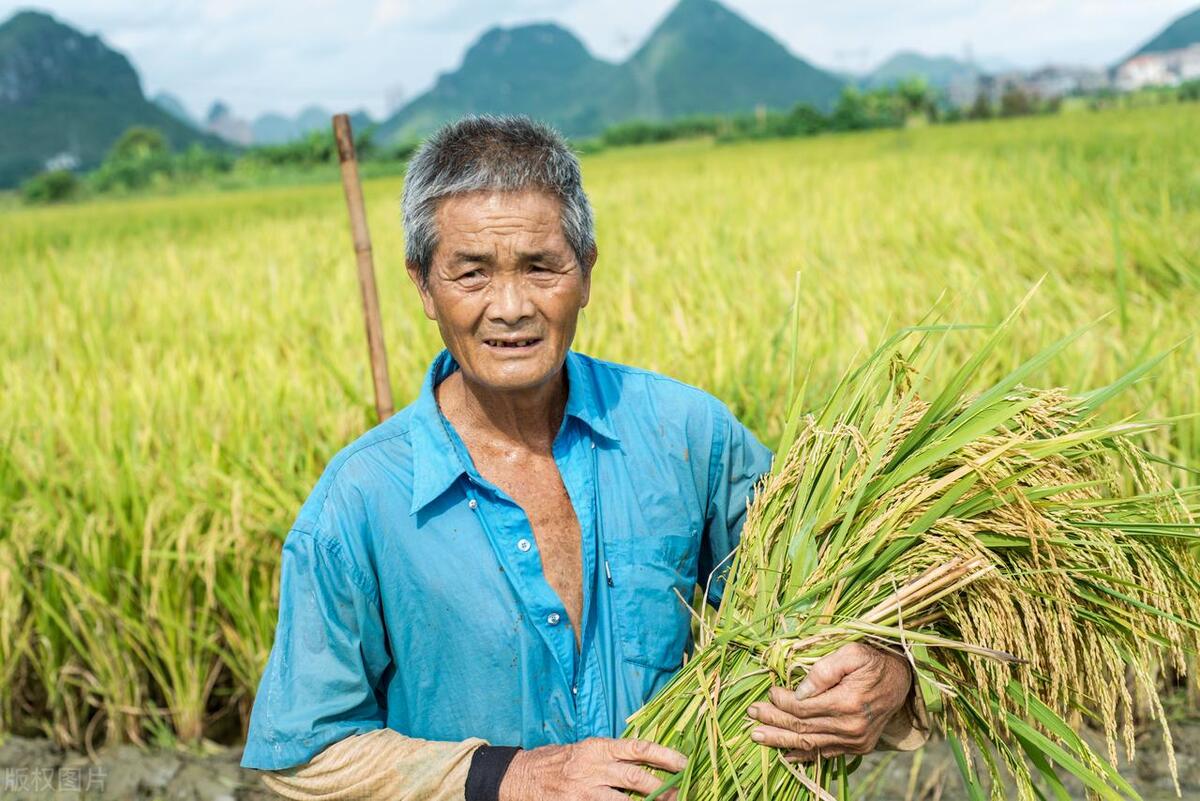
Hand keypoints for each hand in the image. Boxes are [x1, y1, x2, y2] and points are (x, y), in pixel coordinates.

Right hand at [499, 737, 686, 800]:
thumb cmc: (555, 762)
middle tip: (683, 794)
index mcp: (598, 747)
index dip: (664, 755)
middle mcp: (593, 766)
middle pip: (636, 777)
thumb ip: (610, 755)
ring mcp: (585, 789)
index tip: (684, 763)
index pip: (638, 747)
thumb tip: (643, 760)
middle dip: (663, 788)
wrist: (519, 777)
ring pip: (624, 800)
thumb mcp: (584, 750)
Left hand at [747, 642, 911, 760]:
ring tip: (758, 736)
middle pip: (802, 727)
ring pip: (810, 743)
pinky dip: (804, 754)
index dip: (781, 701)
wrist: (904, 680)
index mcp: (848, 703)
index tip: (768, 691)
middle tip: (751, 715)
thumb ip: (824, 670)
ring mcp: (855, 741)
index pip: (802, 707)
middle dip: (773, 721)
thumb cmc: (875, 661)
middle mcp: (851, 727)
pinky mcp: (858, 747)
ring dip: (781, 740)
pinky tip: (785, 753)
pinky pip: (826, 753)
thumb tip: (799, 689)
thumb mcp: (852, 653)